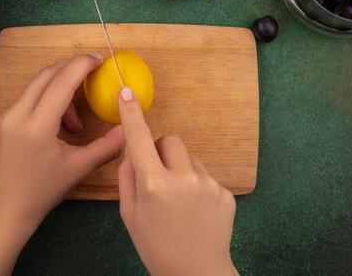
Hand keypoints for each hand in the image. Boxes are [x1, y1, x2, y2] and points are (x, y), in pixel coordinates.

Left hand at [0, 53, 124, 231]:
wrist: (6, 208)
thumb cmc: (43, 190)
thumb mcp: (79, 168)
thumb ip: (107, 146)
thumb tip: (128, 129)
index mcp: (37, 126)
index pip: (61, 81)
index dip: (82, 65)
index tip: (99, 59)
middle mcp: (17, 114)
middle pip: (47, 75)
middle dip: (72, 69)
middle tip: (93, 74)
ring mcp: (5, 115)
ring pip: (36, 85)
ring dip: (59, 88)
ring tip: (75, 121)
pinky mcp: (1, 120)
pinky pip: (28, 97)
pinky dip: (46, 98)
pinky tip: (58, 122)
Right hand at [117, 86, 237, 275]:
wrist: (196, 274)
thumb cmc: (156, 248)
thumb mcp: (129, 215)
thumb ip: (127, 177)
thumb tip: (131, 150)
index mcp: (153, 185)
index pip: (139, 138)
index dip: (131, 114)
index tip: (127, 93)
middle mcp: (182, 179)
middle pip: (170, 140)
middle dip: (160, 150)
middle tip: (157, 174)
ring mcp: (208, 185)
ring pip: (189, 157)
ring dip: (180, 168)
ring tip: (179, 200)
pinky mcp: (225, 193)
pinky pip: (205, 175)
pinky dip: (197, 185)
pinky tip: (195, 210)